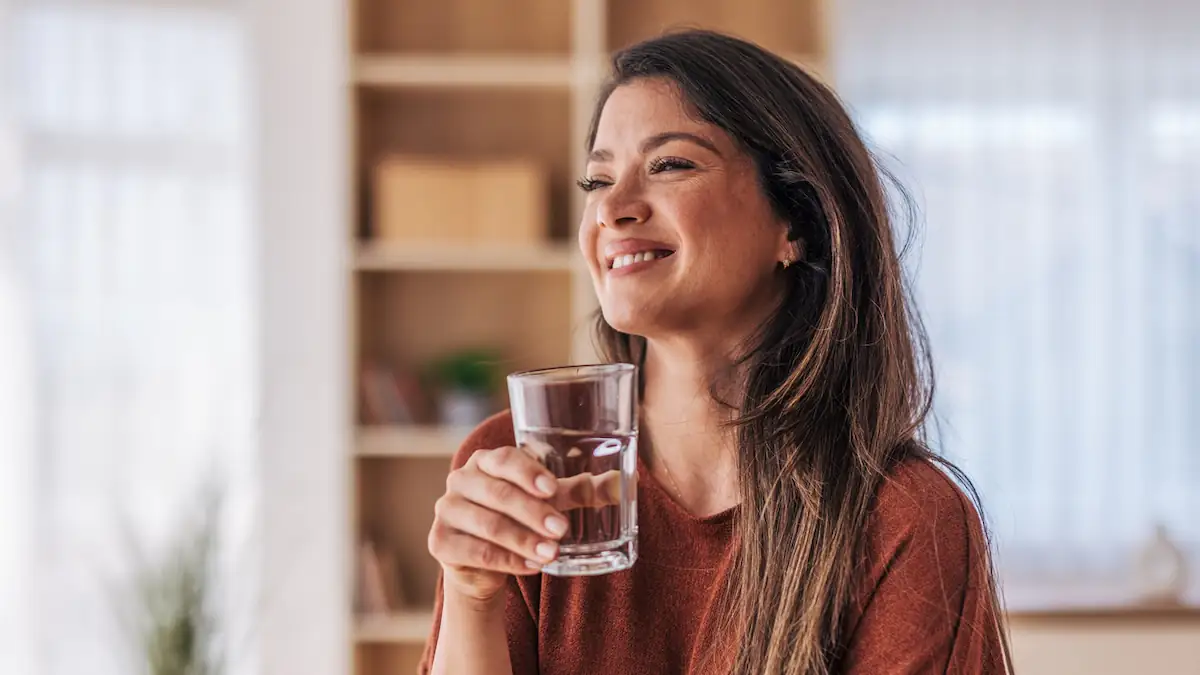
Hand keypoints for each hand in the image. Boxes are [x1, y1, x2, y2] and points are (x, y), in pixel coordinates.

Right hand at [428, 445, 567, 602]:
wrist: (484, 563)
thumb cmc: (519, 517)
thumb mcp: (548, 501)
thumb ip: (580, 491)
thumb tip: (623, 485)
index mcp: (485, 461)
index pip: (504, 459)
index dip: (527, 473)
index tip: (552, 489)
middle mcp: (461, 480)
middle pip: (497, 494)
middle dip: (532, 513)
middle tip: (561, 529)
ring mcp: (447, 510)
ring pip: (488, 526)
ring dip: (523, 540)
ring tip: (552, 553)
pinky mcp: (440, 542)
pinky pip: (477, 552)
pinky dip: (507, 561)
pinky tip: (532, 567)